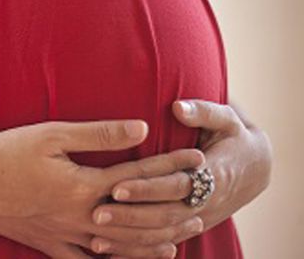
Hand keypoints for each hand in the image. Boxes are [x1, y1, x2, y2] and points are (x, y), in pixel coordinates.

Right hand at [0, 119, 204, 258]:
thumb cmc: (4, 152)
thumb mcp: (50, 134)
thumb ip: (98, 134)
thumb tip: (141, 129)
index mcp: (83, 186)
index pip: (140, 175)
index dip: (171, 166)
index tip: (196, 158)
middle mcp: (80, 217)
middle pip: (139, 217)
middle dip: (174, 209)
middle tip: (203, 202)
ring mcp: (64, 235)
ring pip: (120, 246)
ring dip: (153, 241)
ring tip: (180, 239)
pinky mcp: (47, 245)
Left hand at [89, 99, 272, 257]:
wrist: (255, 168)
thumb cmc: (233, 137)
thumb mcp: (226, 119)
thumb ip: (203, 111)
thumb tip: (178, 106)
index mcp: (213, 174)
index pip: (175, 185)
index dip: (146, 188)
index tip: (116, 187)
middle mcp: (206, 202)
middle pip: (165, 214)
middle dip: (130, 216)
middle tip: (96, 213)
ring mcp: (199, 218)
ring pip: (164, 234)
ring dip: (131, 238)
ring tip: (97, 238)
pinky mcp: (190, 226)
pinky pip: (164, 242)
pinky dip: (138, 250)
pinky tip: (111, 252)